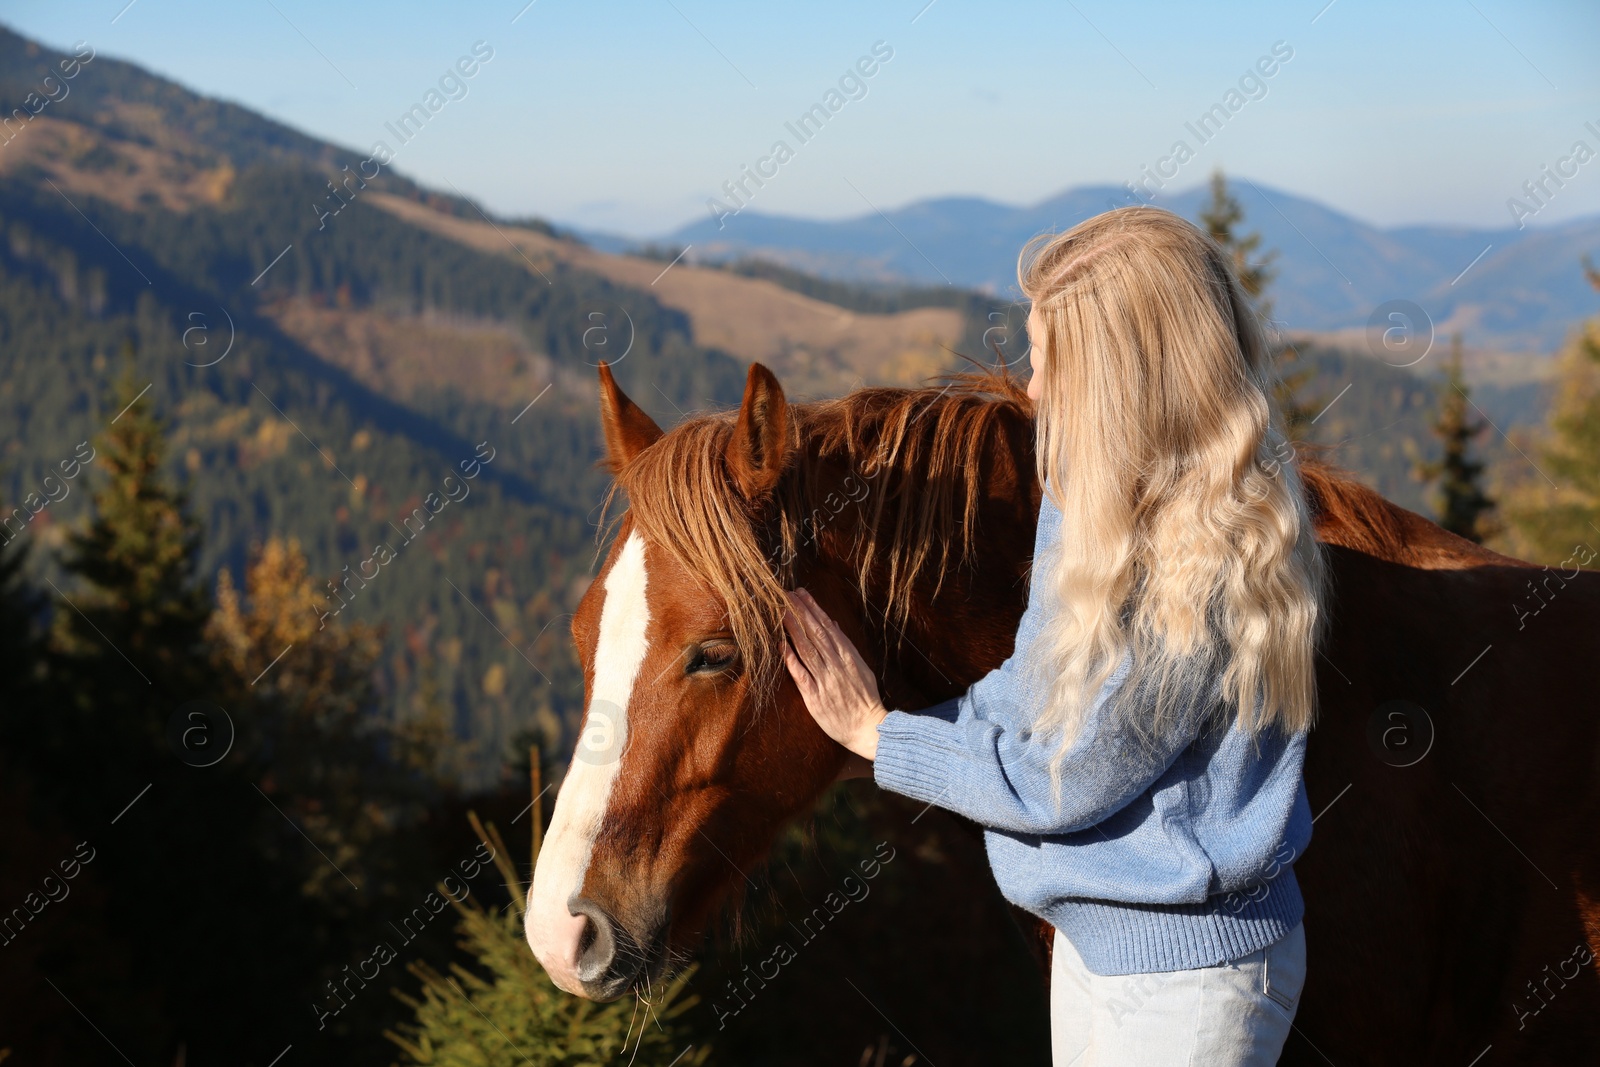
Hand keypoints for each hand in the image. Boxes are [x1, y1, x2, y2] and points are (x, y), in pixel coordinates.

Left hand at [782, 588, 887, 761]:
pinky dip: (790, 659)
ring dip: (793, 629)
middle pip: (815, 633)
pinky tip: (780, 645)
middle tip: (785, 595)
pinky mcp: (815, 698)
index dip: (813, 609)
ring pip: (807, 649)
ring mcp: (826, 680)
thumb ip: (846, 646)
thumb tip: (833, 624)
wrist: (868, 729)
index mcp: (849, 656)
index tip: (801, 594)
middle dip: (800, 612)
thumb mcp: (861, 667)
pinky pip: (801, 675)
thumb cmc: (865, 699)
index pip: (828, 626)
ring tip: (780, 612)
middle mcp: (837, 665)